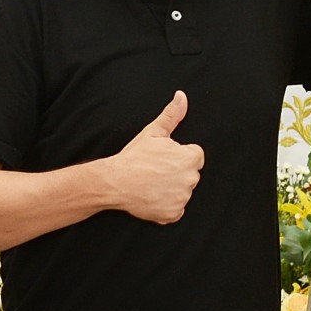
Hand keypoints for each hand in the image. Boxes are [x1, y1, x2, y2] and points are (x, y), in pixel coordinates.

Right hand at [112, 90, 203, 223]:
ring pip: (182, 192)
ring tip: (152, 184)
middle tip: (155, 171)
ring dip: (171, 189)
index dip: (178, 156)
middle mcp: (191, 178)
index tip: (163, 159)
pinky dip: (166, 206)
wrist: (115, 182)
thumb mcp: (154, 132)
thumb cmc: (134, 157)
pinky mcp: (173, 213)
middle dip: (177, 173)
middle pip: (190, 174)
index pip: (195, 156)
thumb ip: (172, 114)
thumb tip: (182, 96)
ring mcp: (182, 198)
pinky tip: (152, 197)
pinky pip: (175, 210)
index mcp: (191, 158)